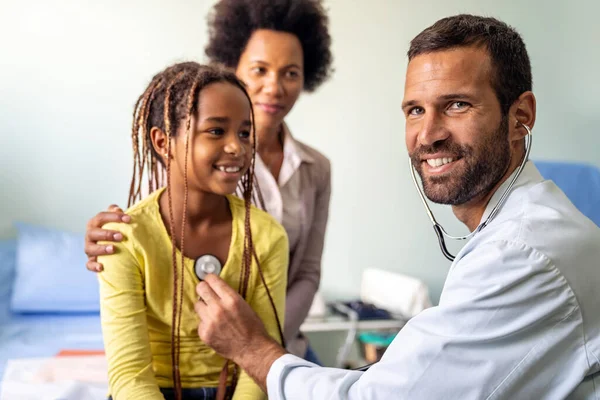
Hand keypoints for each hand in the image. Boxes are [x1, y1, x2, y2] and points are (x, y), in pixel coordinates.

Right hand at [85, 204, 130, 271]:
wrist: (112, 249)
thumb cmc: (114, 231)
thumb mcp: (116, 222)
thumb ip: (117, 214)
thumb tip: (119, 209)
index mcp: (95, 224)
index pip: (101, 217)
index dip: (114, 217)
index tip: (129, 219)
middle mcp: (90, 235)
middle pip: (93, 232)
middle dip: (107, 234)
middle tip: (121, 236)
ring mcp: (89, 248)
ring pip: (90, 248)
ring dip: (101, 248)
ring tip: (113, 249)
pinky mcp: (91, 261)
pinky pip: (89, 264)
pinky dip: (94, 266)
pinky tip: (102, 267)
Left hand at [195, 274, 285, 389]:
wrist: (252, 348)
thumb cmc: (252, 326)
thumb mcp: (243, 304)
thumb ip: (228, 296)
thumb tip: (214, 287)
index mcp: (231, 298)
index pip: (212, 279)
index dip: (210, 279)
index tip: (209, 281)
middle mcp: (218, 308)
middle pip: (200, 288)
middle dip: (203, 289)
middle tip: (206, 293)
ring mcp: (210, 321)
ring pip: (197, 305)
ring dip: (203, 307)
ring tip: (212, 313)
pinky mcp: (204, 333)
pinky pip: (199, 322)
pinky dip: (205, 323)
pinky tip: (215, 327)